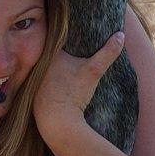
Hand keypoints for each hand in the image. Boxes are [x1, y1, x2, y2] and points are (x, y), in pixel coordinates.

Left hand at [33, 32, 124, 146]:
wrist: (58, 121)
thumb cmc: (73, 93)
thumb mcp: (94, 70)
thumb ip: (107, 52)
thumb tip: (121, 35)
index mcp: (49, 55)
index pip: (56, 39)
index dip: (65, 36)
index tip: (75, 35)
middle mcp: (37, 65)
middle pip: (49, 54)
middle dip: (58, 52)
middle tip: (72, 51)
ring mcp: (33, 81)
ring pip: (44, 69)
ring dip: (52, 69)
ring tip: (65, 69)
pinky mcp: (33, 95)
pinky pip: (42, 84)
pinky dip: (49, 84)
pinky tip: (58, 87)